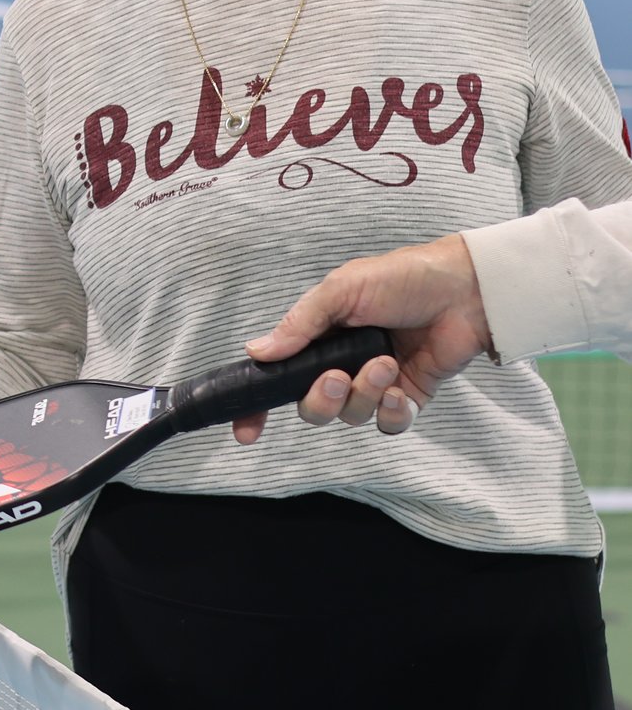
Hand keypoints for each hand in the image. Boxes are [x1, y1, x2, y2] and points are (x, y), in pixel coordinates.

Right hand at [235, 235, 490, 442]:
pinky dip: (390, 412)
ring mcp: (374, 383)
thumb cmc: (401, 279)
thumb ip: (299, 324)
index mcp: (318, 339)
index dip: (258, 407)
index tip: (246, 430)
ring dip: (363, 395)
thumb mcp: (341, 290)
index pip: (278, 378)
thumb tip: (256, 352)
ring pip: (350, 415)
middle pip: (312, 407)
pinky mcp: (408, 396)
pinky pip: (388, 424)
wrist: (464, 290)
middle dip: (319, 399)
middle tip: (336, 377)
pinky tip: (398, 389)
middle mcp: (341, 365)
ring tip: (385, 363)